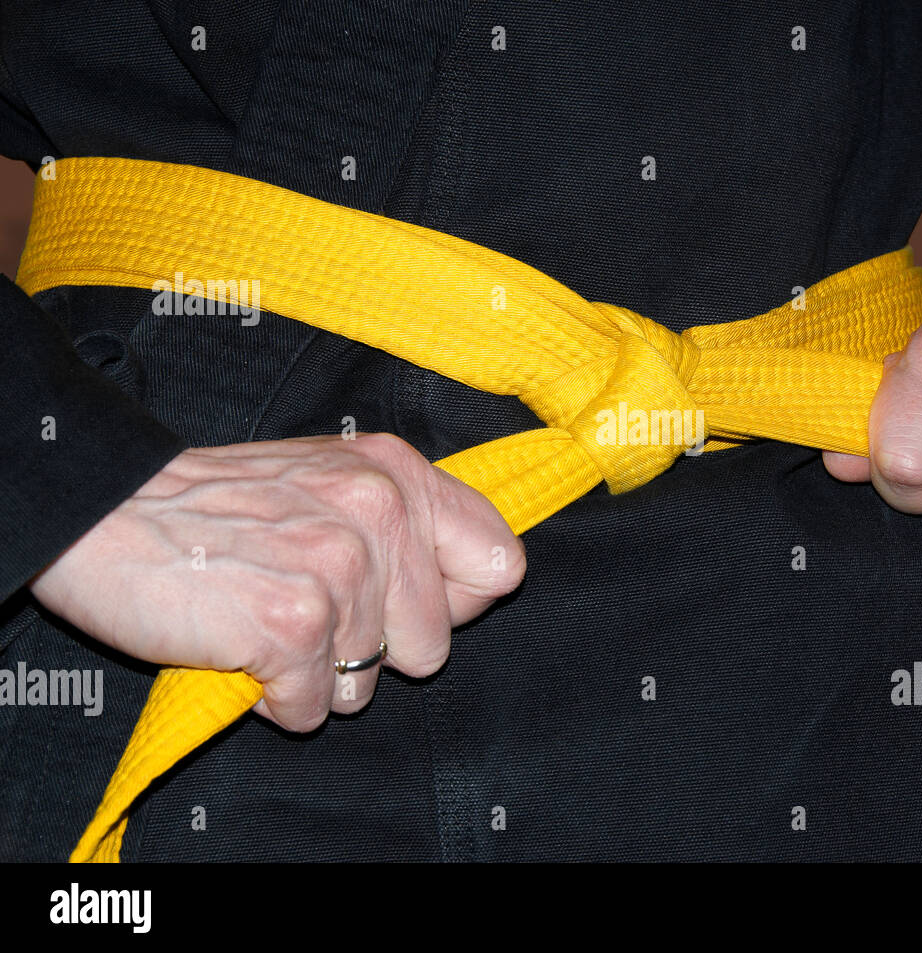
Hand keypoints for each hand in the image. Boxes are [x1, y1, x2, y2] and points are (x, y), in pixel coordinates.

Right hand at [28, 432, 524, 730]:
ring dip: (317, 674)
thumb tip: (478, 581)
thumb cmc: (217, 504)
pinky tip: (243, 650)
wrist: (104, 512)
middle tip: (311, 609)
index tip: (408, 605)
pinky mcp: (294, 624)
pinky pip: (315, 709)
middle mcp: (380, 512)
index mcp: (398, 473)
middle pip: (435, 646)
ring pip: (370, 686)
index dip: (457, 603)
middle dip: (375, 650)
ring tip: (267, 622)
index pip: (501, 565)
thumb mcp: (329, 476)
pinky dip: (275, 699)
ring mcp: (340, 568)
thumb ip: (405, 516)